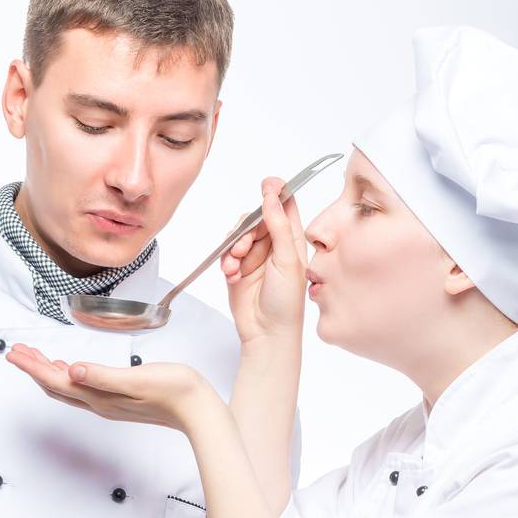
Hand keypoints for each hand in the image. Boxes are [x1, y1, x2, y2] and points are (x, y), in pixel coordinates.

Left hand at [6, 345, 213, 432]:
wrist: (197, 410)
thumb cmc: (173, 391)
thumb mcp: (137, 378)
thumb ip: (103, 376)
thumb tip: (72, 370)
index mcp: (99, 396)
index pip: (56, 380)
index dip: (32, 366)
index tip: (13, 351)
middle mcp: (99, 403)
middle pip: (55, 386)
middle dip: (34, 368)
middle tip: (16, 351)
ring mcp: (108, 403)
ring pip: (67, 388)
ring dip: (48, 371)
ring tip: (34, 356)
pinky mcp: (119, 400)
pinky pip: (82, 389)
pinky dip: (68, 376)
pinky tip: (70, 367)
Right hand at [221, 177, 307, 348]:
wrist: (267, 333)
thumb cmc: (286, 302)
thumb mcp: (287, 260)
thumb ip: (279, 226)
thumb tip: (271, 196)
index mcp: (292, 240)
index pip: (285, 205)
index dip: (276, 191)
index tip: (266, 185)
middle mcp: (273, 245)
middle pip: (255, 218)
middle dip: (246, 229)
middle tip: (245, 246)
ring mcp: (254, 257)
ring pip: (238, 235)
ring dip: (234, 246)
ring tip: (236, 264)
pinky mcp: (237, 270)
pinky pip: (226, 254)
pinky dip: (226, 262)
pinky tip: (231, 275)